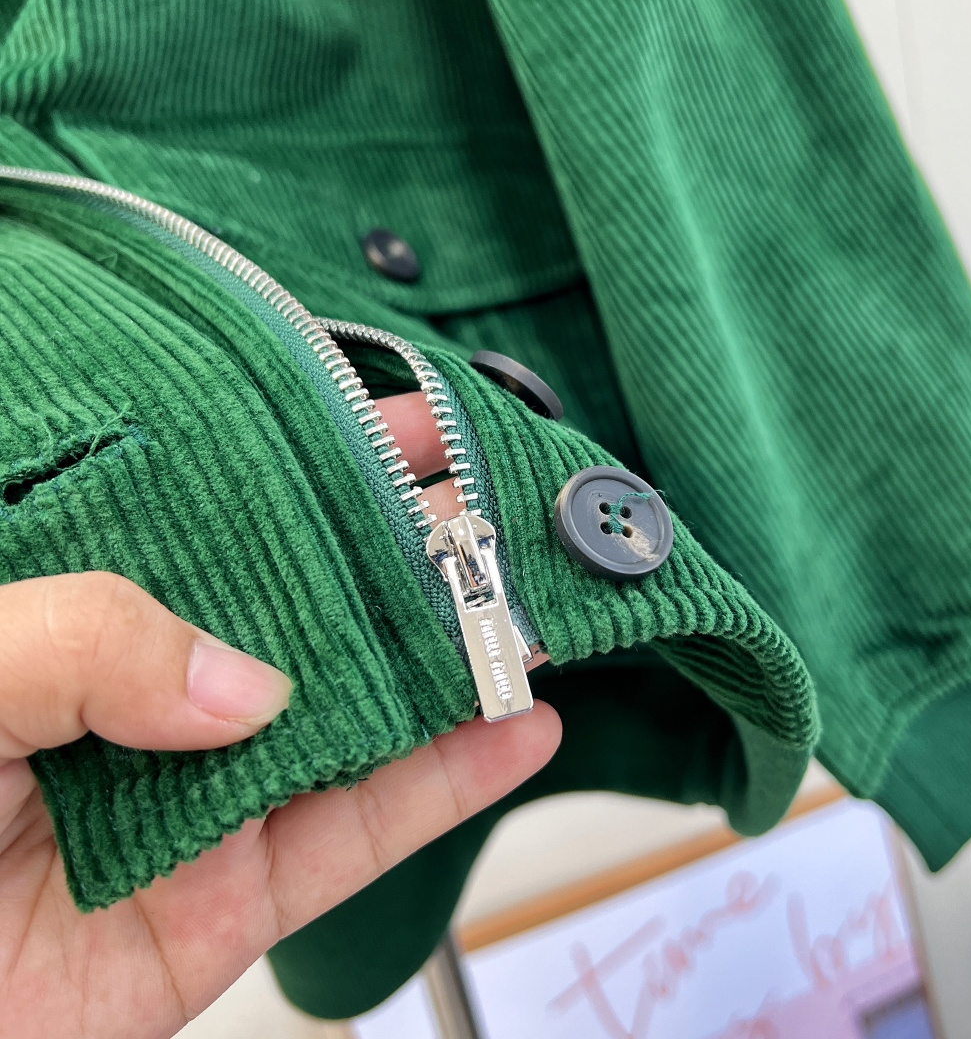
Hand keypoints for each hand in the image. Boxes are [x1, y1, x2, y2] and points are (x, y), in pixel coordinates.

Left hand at [0, 394, 561, 1038]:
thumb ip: (94, 643)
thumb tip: (251, 687)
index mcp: (81, 613)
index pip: (221, 513)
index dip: (316, 459)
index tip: (405, 420)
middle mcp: (150, 694)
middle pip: (304, 610)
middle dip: (406, 557)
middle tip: (500, 510)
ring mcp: (197, 796)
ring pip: (351, 716)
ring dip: (451, 663)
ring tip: (536, 608)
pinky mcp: (228, 904)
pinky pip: (354, 837)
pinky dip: (448, 787)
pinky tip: (518, 730)